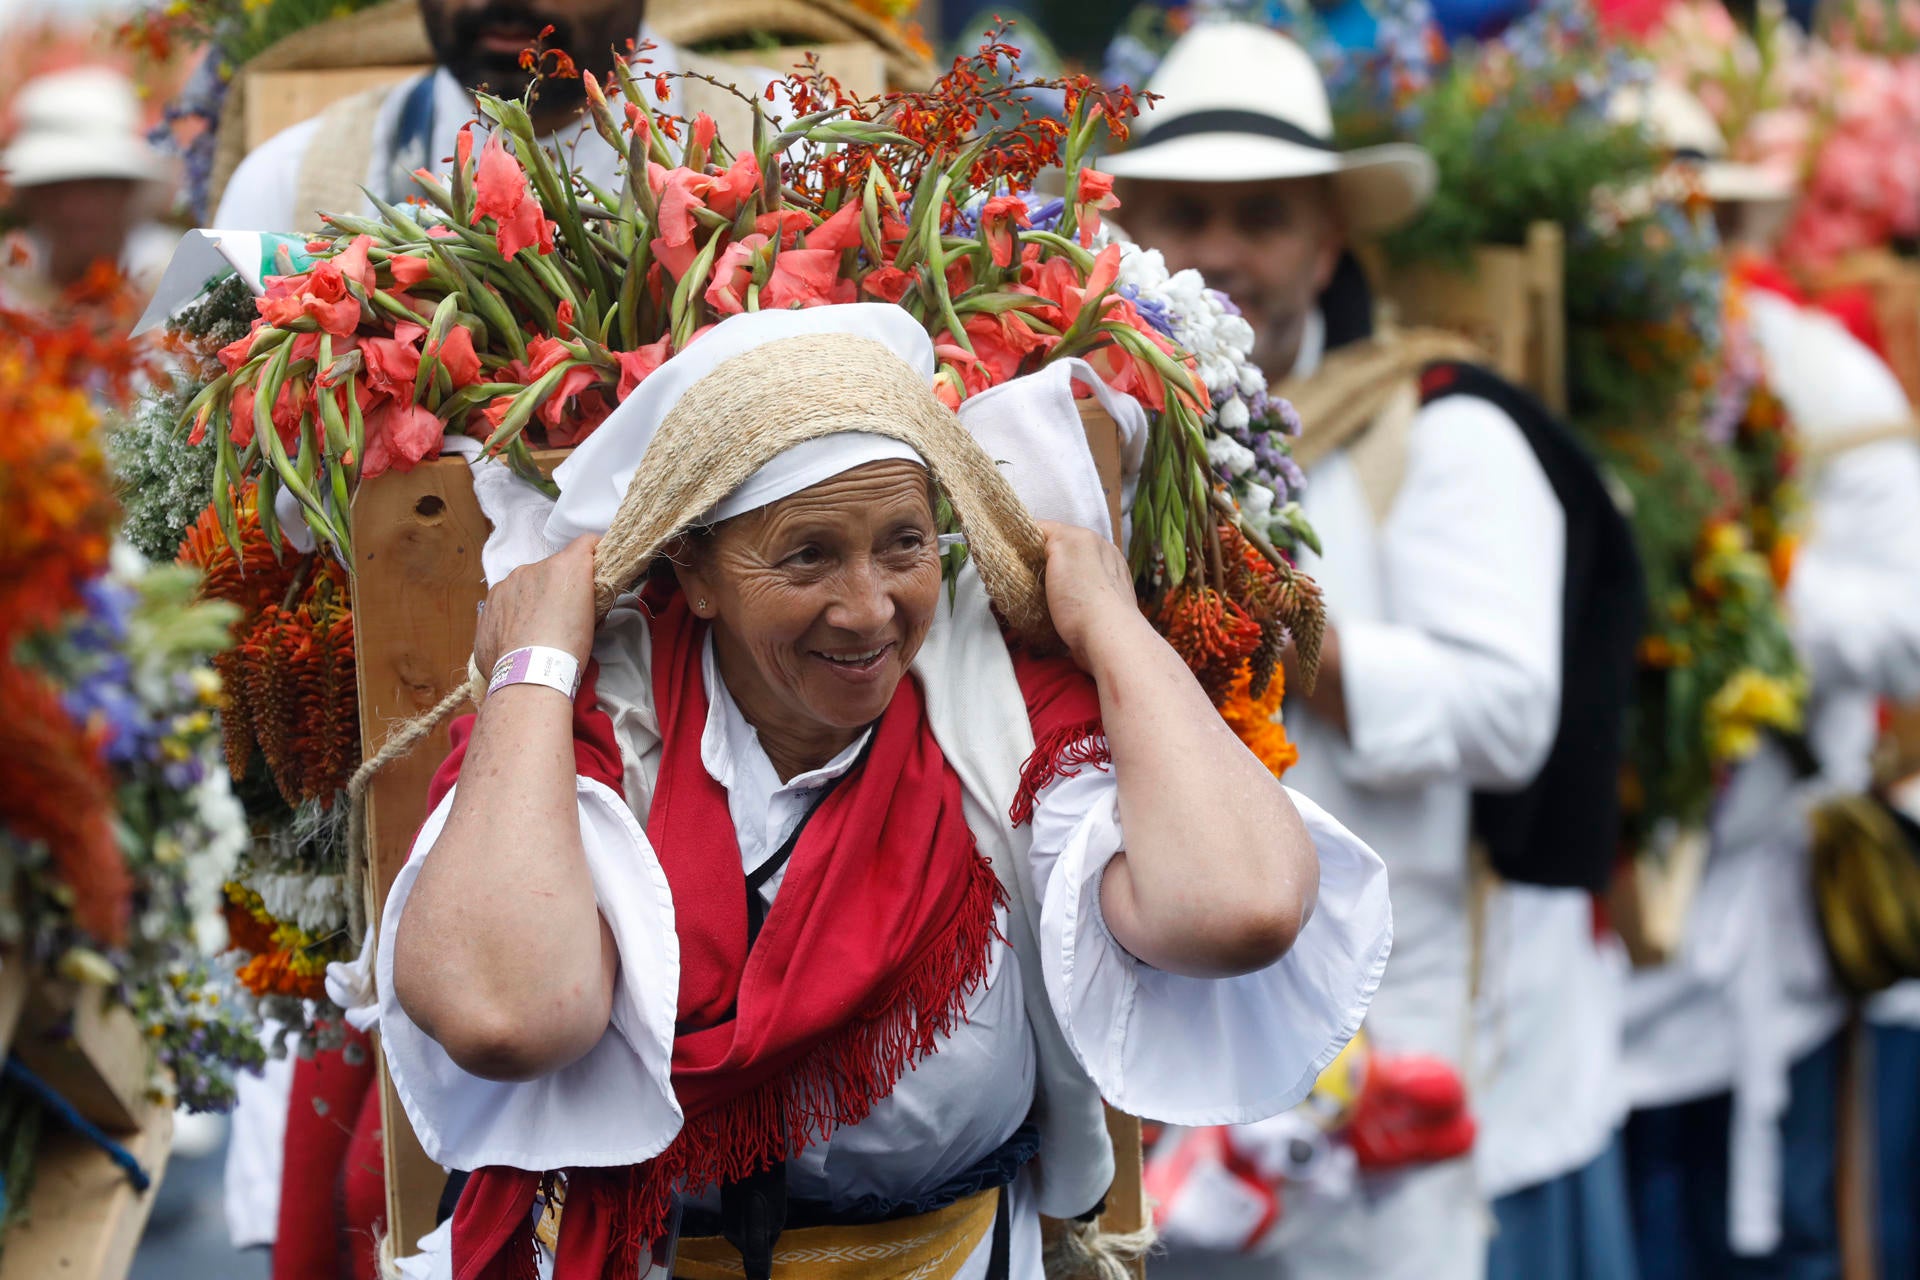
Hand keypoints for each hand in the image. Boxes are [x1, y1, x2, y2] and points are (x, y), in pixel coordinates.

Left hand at [474, 535, 599, 674]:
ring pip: (523, 586)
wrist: (528, 677)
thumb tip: (585, 596)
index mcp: (563, 567)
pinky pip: (503, 605)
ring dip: (531, 600)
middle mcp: (531, 568)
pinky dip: (512, 616)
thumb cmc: (568, 649)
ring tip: (536, 630)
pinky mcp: (486, 608)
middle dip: (557, 586)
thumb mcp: (594, 619)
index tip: (595, 572)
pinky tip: (519, 639)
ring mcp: (504, 586)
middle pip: (550, 569)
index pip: (585, 545)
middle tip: (562, 615)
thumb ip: (588, 595)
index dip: (593, 556)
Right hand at [1037, 520, 1142, 671]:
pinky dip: (1066, 604)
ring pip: (1069, 578)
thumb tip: (1042, 535)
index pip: (1052, 531)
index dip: (1028, 540)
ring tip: (1038, 600)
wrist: (1106, 640)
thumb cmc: (1081, 594)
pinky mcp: (1105, 612)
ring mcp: (1108, 587)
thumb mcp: (1063, 546)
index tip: (1011, 554)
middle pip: (1061, 555)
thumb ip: (1052, 532)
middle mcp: (1104, 559)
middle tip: (1022, 580)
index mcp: (1093, 541)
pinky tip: (1057, 614)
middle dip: (1041, 564)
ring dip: (1054, 586)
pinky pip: (1078, 600)